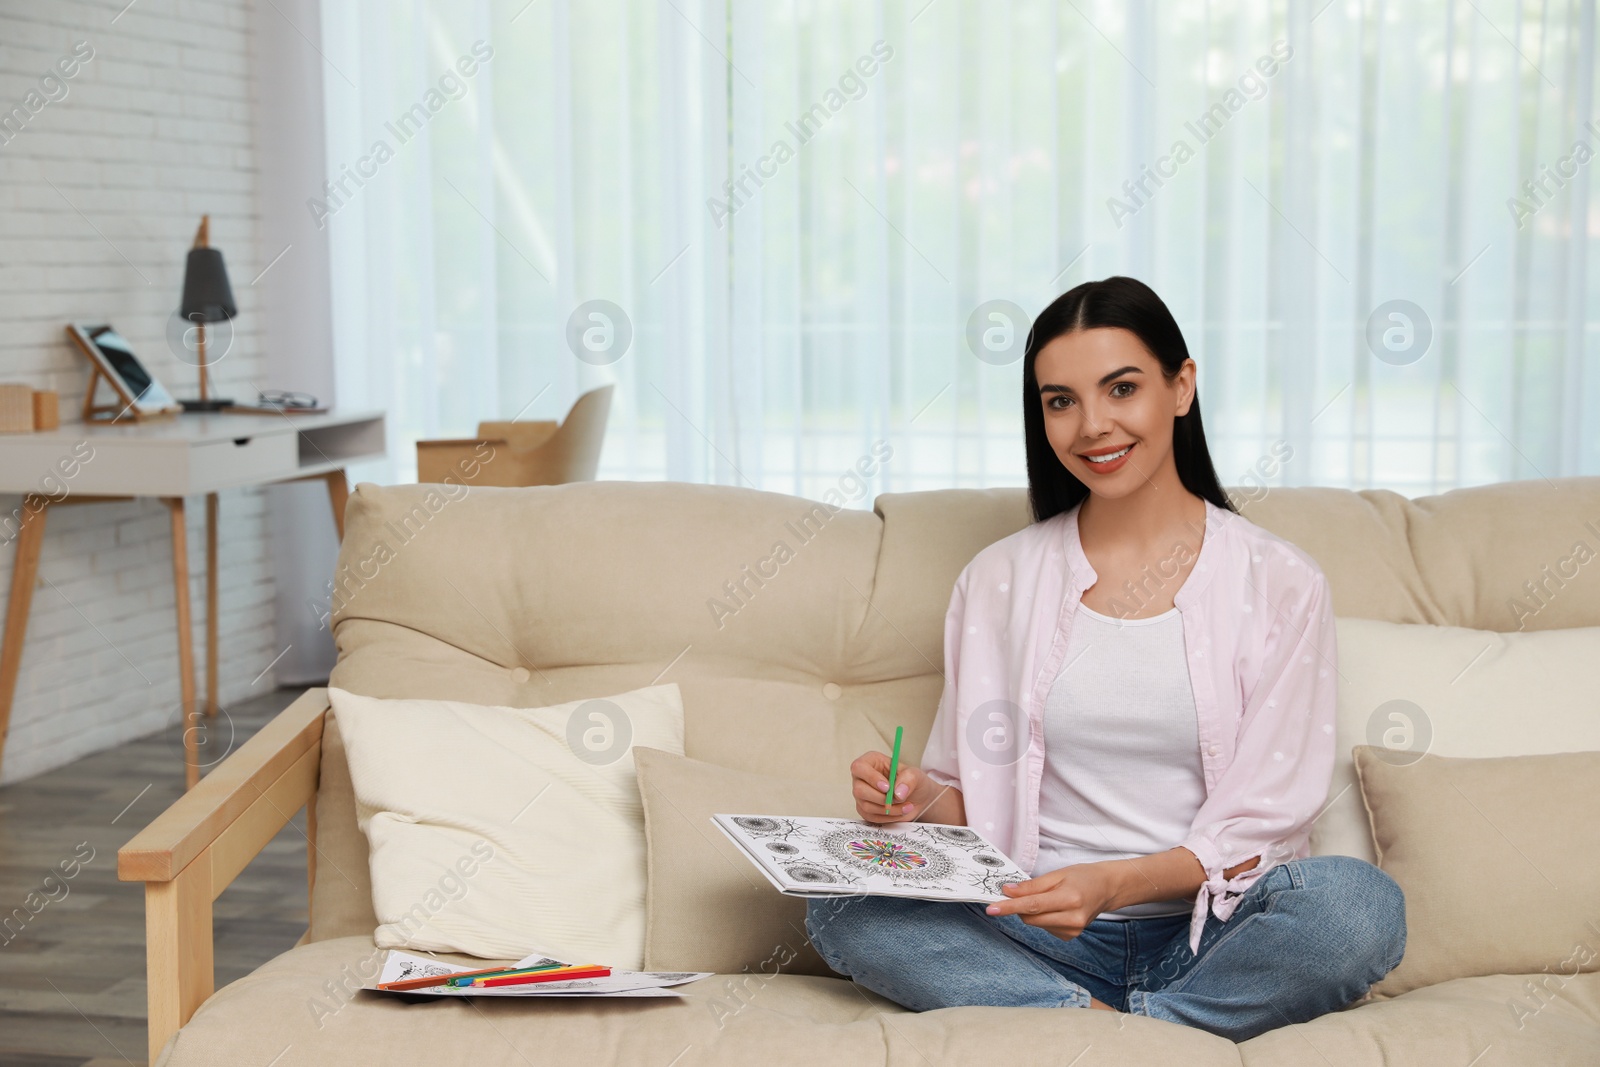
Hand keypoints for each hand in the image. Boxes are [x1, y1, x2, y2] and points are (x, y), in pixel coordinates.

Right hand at [849, 750, 929, 823]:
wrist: (917, 798)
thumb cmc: (912, 781)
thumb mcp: (915, 774)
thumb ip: (908, 779)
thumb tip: (897, 793)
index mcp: (871, 762)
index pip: (859, 767)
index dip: (871, 778)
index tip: (887, 787)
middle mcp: (862, 778)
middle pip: (859, 789)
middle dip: (881, 798)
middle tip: (898, 799)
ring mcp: (862, 795)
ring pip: (865, 806)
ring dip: (888, 809)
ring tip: (905, 806)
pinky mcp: (865, 810)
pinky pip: (871, 817)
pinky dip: (887, 817)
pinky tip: (899, 812)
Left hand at [982, 863, 1121, 942]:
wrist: (1107, 889)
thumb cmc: (1083, 877)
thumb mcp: (1058, 874)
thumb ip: (1032, 885)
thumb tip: (1008, 891)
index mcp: (1070, 899)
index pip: (1032, 905)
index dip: (1009, 907)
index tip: (992, 908)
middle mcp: (1072, 919)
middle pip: (1031, 918)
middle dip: (1018, 907)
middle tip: (1014, 893)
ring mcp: (1073, 931)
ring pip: (1036, 923)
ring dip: (1032, 911)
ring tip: (1048, 897)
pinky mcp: (1070, 936)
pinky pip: (1044, 927)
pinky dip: (1042, 917)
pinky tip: (1054, 908)